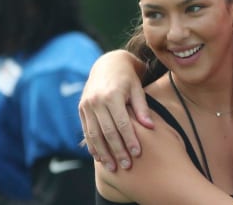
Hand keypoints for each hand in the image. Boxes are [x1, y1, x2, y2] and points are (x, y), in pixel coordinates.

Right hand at [78, 50, 151, 171]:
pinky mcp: (81, 109)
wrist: (108, 64)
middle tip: (126, 166)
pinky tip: (99, 157)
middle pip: (107, 132)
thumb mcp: (138, 89)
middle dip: (117, 151)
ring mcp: (86, 106)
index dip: (129, 140)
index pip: (122, 124)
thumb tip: (150, 127)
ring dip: (103, 153)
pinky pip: (86, 131)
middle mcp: (96, 101)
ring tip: (112, 167)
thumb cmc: (128, 78)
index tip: (137, 153)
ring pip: (94, 135)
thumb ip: (142, 108)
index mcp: (112, 96)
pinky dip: (92, 145)